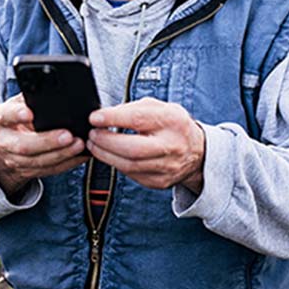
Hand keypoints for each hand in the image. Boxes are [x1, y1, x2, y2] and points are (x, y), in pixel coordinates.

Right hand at [0, 94, 87, 196]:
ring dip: (61, 154)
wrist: (4, 145)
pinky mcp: (27, 172)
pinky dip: (67, 163)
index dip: (16, 115)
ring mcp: (14, 160)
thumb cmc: (16, 117)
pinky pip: (49, 170)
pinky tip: (80, 155)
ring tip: (79, 144)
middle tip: (68, 135)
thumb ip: (30, 98)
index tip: (30, 113)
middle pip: (24, 146)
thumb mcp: (17, 103)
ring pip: (37, 162)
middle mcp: (4, 141)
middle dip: (47, 141)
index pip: (5, 115)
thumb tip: (53, 90)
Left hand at [86, 97, 204, 191]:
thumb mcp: (158, 107)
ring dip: (106, 155)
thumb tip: (104, 116)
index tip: (95, 117)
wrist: (197, 151)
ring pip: (129, 165)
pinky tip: (109, 155)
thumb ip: (132, 109)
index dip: (112, 118)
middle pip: (132, 148)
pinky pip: (131, 174)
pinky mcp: (160, 182)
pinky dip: (116, 164)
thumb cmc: (172, 125)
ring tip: (94, 145)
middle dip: (106, 141)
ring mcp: (167, 167)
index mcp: (172, 120)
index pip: (138, 119)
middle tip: (92, 134)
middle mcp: (171, 145)